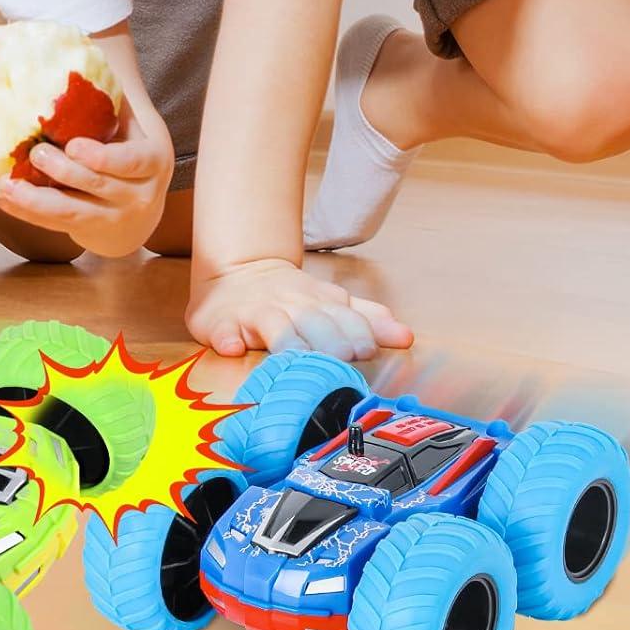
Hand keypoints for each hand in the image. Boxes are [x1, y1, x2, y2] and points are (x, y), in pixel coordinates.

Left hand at [0, 98, 170, 257]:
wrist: (141, 205)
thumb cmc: (131, 148)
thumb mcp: (133, 125)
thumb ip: (111, 99)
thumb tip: (75, 48)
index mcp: (152, 162)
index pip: (131, 162)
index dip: (102, 157)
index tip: (73, 145)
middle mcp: (137, 196)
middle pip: (96, 186)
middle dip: (62, 171)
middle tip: (34, 152)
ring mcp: (112, 219)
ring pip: (69, 213)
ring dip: (33, 199)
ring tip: (4, 184)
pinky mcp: (87, 232)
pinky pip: (53, 224)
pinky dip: (24, 211)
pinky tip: (1, 195)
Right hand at [187, 257, 412, 358]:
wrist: (238, 271)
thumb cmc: (291, 297)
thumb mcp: (331, 302)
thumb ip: (366, 320)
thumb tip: (406, 337)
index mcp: (320, 302)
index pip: (344, 316)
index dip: (356, 332)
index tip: (366, 350)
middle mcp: (291, 306)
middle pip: (313, 321)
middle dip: (328, 339)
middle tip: (340, 358)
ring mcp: (257, 313)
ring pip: (274, 326)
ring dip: (286, 341)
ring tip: (296, 358)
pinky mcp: (223, 323)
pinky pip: (224, 331)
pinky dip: (228, 338)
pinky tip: (233, 348)